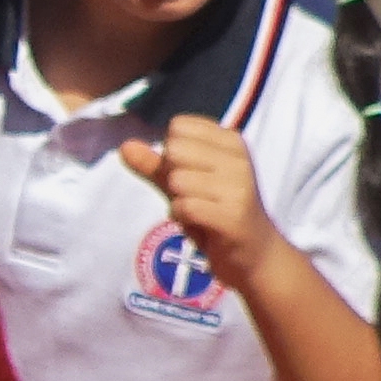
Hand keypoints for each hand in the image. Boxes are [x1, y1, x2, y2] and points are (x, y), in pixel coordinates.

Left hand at [117, 114, 280, 283]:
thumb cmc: (216, 212)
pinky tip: (201, 224)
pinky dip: (183, 218)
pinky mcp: (232, 215)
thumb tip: (124, 146)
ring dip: (178, 201)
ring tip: (200, 211)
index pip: (178, 126)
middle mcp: (238, 158)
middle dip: (172, 176)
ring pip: (177, 179)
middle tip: (195, 196)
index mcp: (231, 141)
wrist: (255, 254)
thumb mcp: (184, 183)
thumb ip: (154, 165)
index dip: (171, 154)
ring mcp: (238, 186)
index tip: (194, 175)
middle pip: (175, 148)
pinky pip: (184, 206)